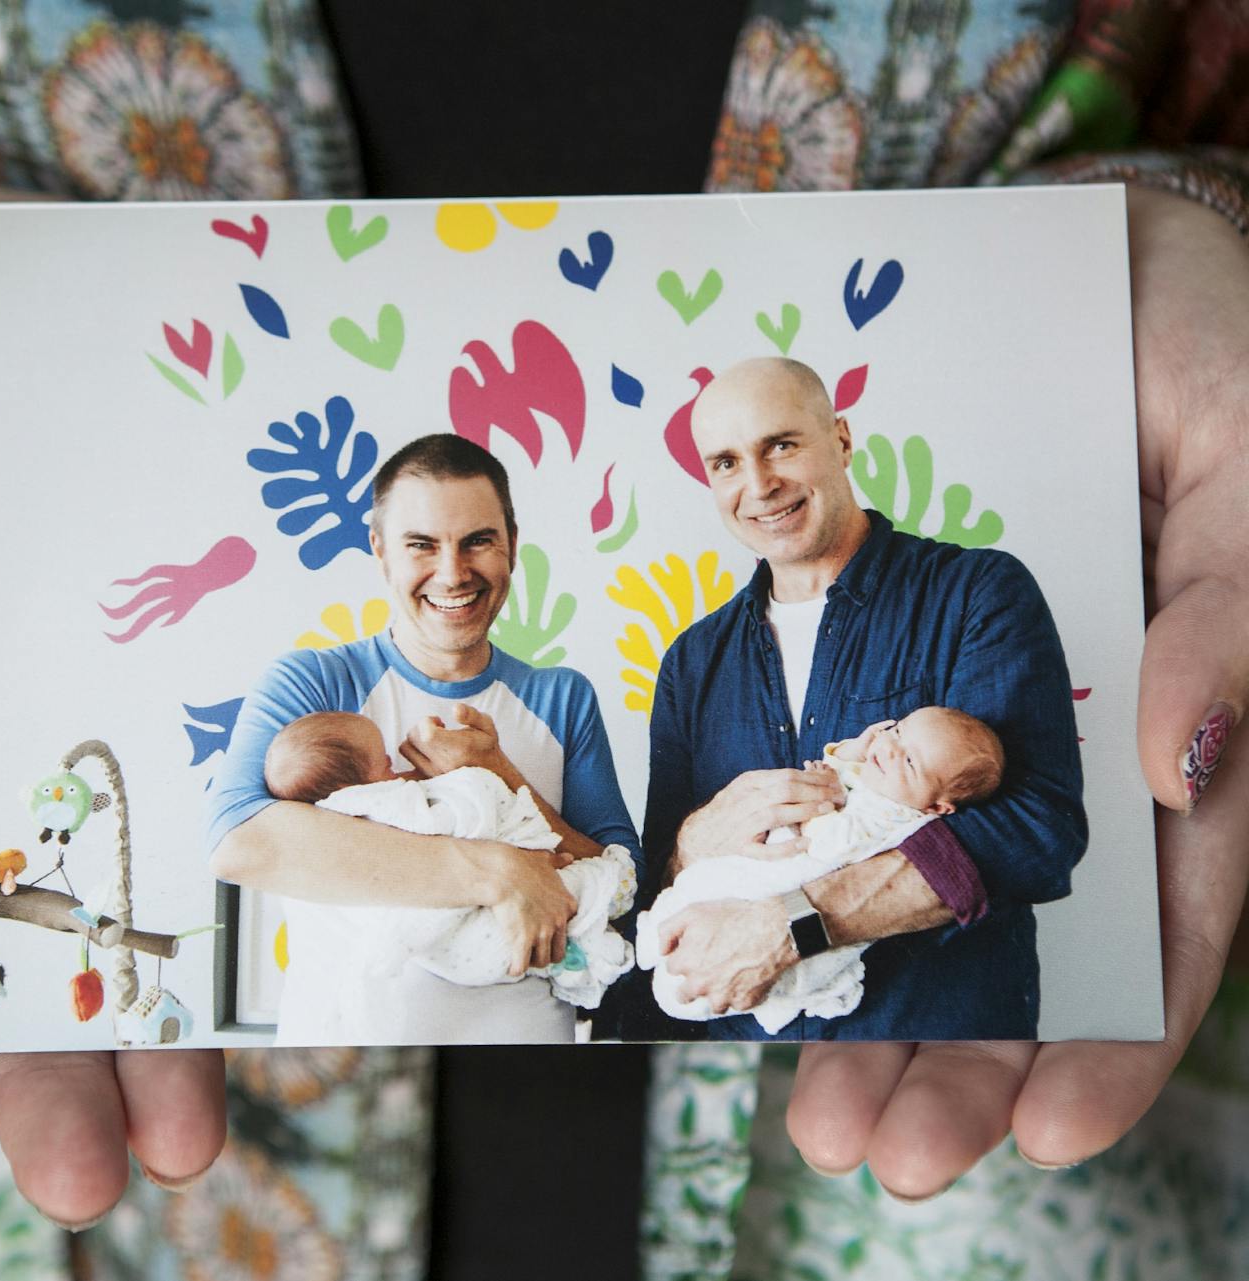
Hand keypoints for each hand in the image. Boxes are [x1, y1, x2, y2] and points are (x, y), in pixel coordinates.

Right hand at [0, 203, 224, 1224]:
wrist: (6, 276)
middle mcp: (0, 738)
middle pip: (18, 932)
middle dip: (60, 1063)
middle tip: (123, 1174)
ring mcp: (100, 716)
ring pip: (127, 888)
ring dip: (155, 1013)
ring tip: (202, 1126)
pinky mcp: (188, 673)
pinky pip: (214, 788)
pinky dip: (238, 878)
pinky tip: (273, 960)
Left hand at [398, 702, 511, 779]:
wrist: (492, 776)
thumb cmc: (486, 747)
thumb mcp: (486, 725)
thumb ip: (471, 714)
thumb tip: (455, 708)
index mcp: (458, 749)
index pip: (427, 734)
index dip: (427, 722)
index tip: (440, 721)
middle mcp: (443, 764)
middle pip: (412, 738)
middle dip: (421, 727)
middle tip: (438, 728)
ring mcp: (433, 774)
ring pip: (406, 750)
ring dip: (416, 740)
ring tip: (433, 740)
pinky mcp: (427, 779)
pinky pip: (406, 764)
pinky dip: (413, 753)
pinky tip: (428, 751)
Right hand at [484, 842, 576, 974]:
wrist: (503, 872)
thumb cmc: (522, 865)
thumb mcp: (544, 860)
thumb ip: (558, 862)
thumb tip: (568, 857)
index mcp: (566, 905)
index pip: (569, 929)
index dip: (557, 933)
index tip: (547, 933)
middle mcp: (558, 922)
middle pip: (559, 952)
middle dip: (548, 954)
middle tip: (536, 951)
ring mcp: (542, 933)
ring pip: (542, 961)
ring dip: (533, 962)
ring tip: (523, 959)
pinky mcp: (523, 941)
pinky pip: (522, 966)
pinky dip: (516, 969)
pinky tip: (511, 969)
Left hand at [660, 899, 793, 1012]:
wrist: (773, 929)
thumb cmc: (734, 917)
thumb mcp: (693, 911)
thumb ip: (668, 931)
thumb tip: (661, 950)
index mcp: (685, 963)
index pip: (672, 968)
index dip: (684, 957)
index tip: (696, 950)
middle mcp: (700, 984)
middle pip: (684, 995)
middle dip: (692, 983)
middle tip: (707, 968)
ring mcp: (723, 996)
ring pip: (712, 1003)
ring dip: (716, 992)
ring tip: (728, 974)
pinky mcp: (744, 1002)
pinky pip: (736, 1004)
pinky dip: (739, 994)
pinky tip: (745, 978)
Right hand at [674, 767, 842, 869]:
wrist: (699, 835)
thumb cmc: (729, 812)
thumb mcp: (747, 789)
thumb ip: (773, 785)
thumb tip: (811, 778)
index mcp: (748, 783)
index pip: (787, 775)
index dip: (815, 778)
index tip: (835, 782)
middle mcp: (743, 800)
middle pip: (785, 790)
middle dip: (816, 791)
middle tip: (838, 796)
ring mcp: (741, 825)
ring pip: (776, 813)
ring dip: (805, 810)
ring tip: (827, 810)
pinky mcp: (740, 848)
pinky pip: (765, 850)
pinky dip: (787, 848)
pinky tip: (806, 844)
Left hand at [782, 187, 1248, 1199]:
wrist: (1090, 262)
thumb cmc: (1202, 352)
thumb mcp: (1244, 469)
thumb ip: (1239, 613)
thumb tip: (1195, 765)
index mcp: (1189, 718)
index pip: (1166, 917)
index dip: (1120, 1035)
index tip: (1046, 1130)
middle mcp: (1081, 735)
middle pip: (1029, 935)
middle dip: (958, 1051)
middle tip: (874, 1149)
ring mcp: (984, 700)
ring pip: (927, 877)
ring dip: (872, 994)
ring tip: (808, 1097)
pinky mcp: (895, 648)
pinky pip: (846, 761)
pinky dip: (811, 847)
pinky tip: (758, 920)